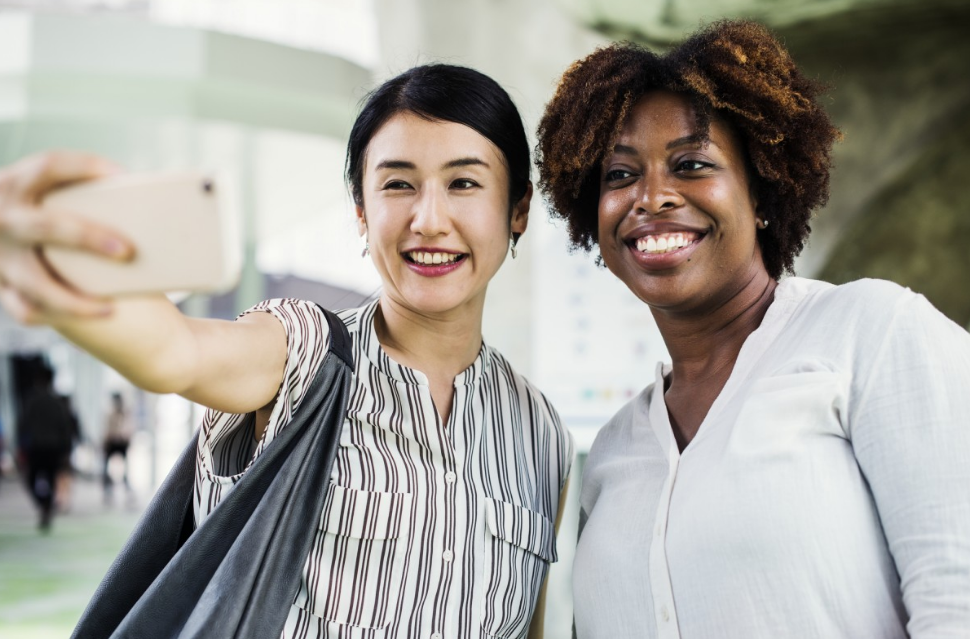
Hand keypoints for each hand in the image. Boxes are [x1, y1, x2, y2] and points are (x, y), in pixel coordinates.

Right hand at [0, 152, 133, 323]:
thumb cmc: (45, 212)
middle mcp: (2, 219)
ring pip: (36, 282)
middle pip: (46, 225)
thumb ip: (76, 193)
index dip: (85, 167)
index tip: (122, 176)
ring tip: (115, 306)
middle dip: (88, 237)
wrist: (0, 234)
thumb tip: (141, 199)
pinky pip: (29, 309)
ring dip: (75, 298)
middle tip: (127, 251)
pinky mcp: (2, 287)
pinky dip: (63, 315)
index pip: (48, 166)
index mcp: (15, 184)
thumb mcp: (44, 194)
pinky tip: (97, 313)